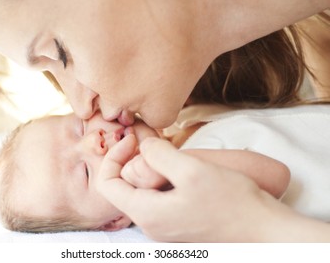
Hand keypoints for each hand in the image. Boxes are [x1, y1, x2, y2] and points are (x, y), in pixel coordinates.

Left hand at [97, 136, 281, 241]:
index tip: (134, 140)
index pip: (107, 184)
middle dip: (135, 161)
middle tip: (156, 145)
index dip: (114, 157)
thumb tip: (142, 146)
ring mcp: (166, 227)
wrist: (264, 230)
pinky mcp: (180, 224)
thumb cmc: (232, 203)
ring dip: (152, 170)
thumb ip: (158, 154)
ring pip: (144, 191)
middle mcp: (151, 225)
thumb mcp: (192, 170)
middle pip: (125, 187)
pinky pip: (160, 198)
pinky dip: (165, 180)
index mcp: (147, 214)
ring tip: (174, 157)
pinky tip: (184, 171)